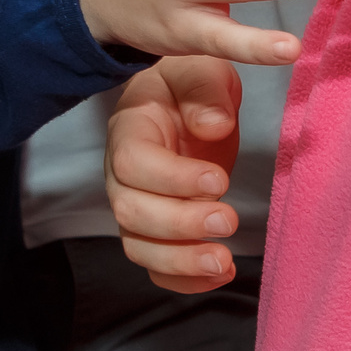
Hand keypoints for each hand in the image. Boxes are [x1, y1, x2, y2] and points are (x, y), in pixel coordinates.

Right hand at [109, 56, 244, 292]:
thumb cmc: (191, 85)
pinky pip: (157, 266)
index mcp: (130, 130)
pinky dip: (184, 280)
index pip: (133, 162)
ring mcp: (135, 207)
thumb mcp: (203, 70)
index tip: (219, 180)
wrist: (184, 103)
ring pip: (140, 247)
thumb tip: (214, 126)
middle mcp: (122, 175)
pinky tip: (219, 275)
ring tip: (224, 262)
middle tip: (228, 221)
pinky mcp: (154, 232)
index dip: (172, 178)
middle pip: (131, 212)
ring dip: (181, 261)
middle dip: (179, 224)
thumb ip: (206, 91)